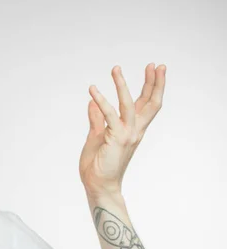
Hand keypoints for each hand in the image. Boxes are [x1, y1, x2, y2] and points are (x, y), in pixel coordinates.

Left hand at [79, 63, 165, 196]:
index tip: (154, 69)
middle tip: (156, 64)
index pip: (146, 104)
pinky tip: (92, 90)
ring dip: (122, 85)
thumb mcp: (96, 137)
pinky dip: (101, 101)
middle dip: (154, 83)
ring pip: (130, 104)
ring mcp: (127, 134)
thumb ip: (96, 120)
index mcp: (132, 129)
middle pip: (150, 103)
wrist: (98, 184)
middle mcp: (135, 131)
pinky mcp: (116, 138)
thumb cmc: (98, 164)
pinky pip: (109, 115)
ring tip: (116, 69)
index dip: (151, 86)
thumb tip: (92, 104)